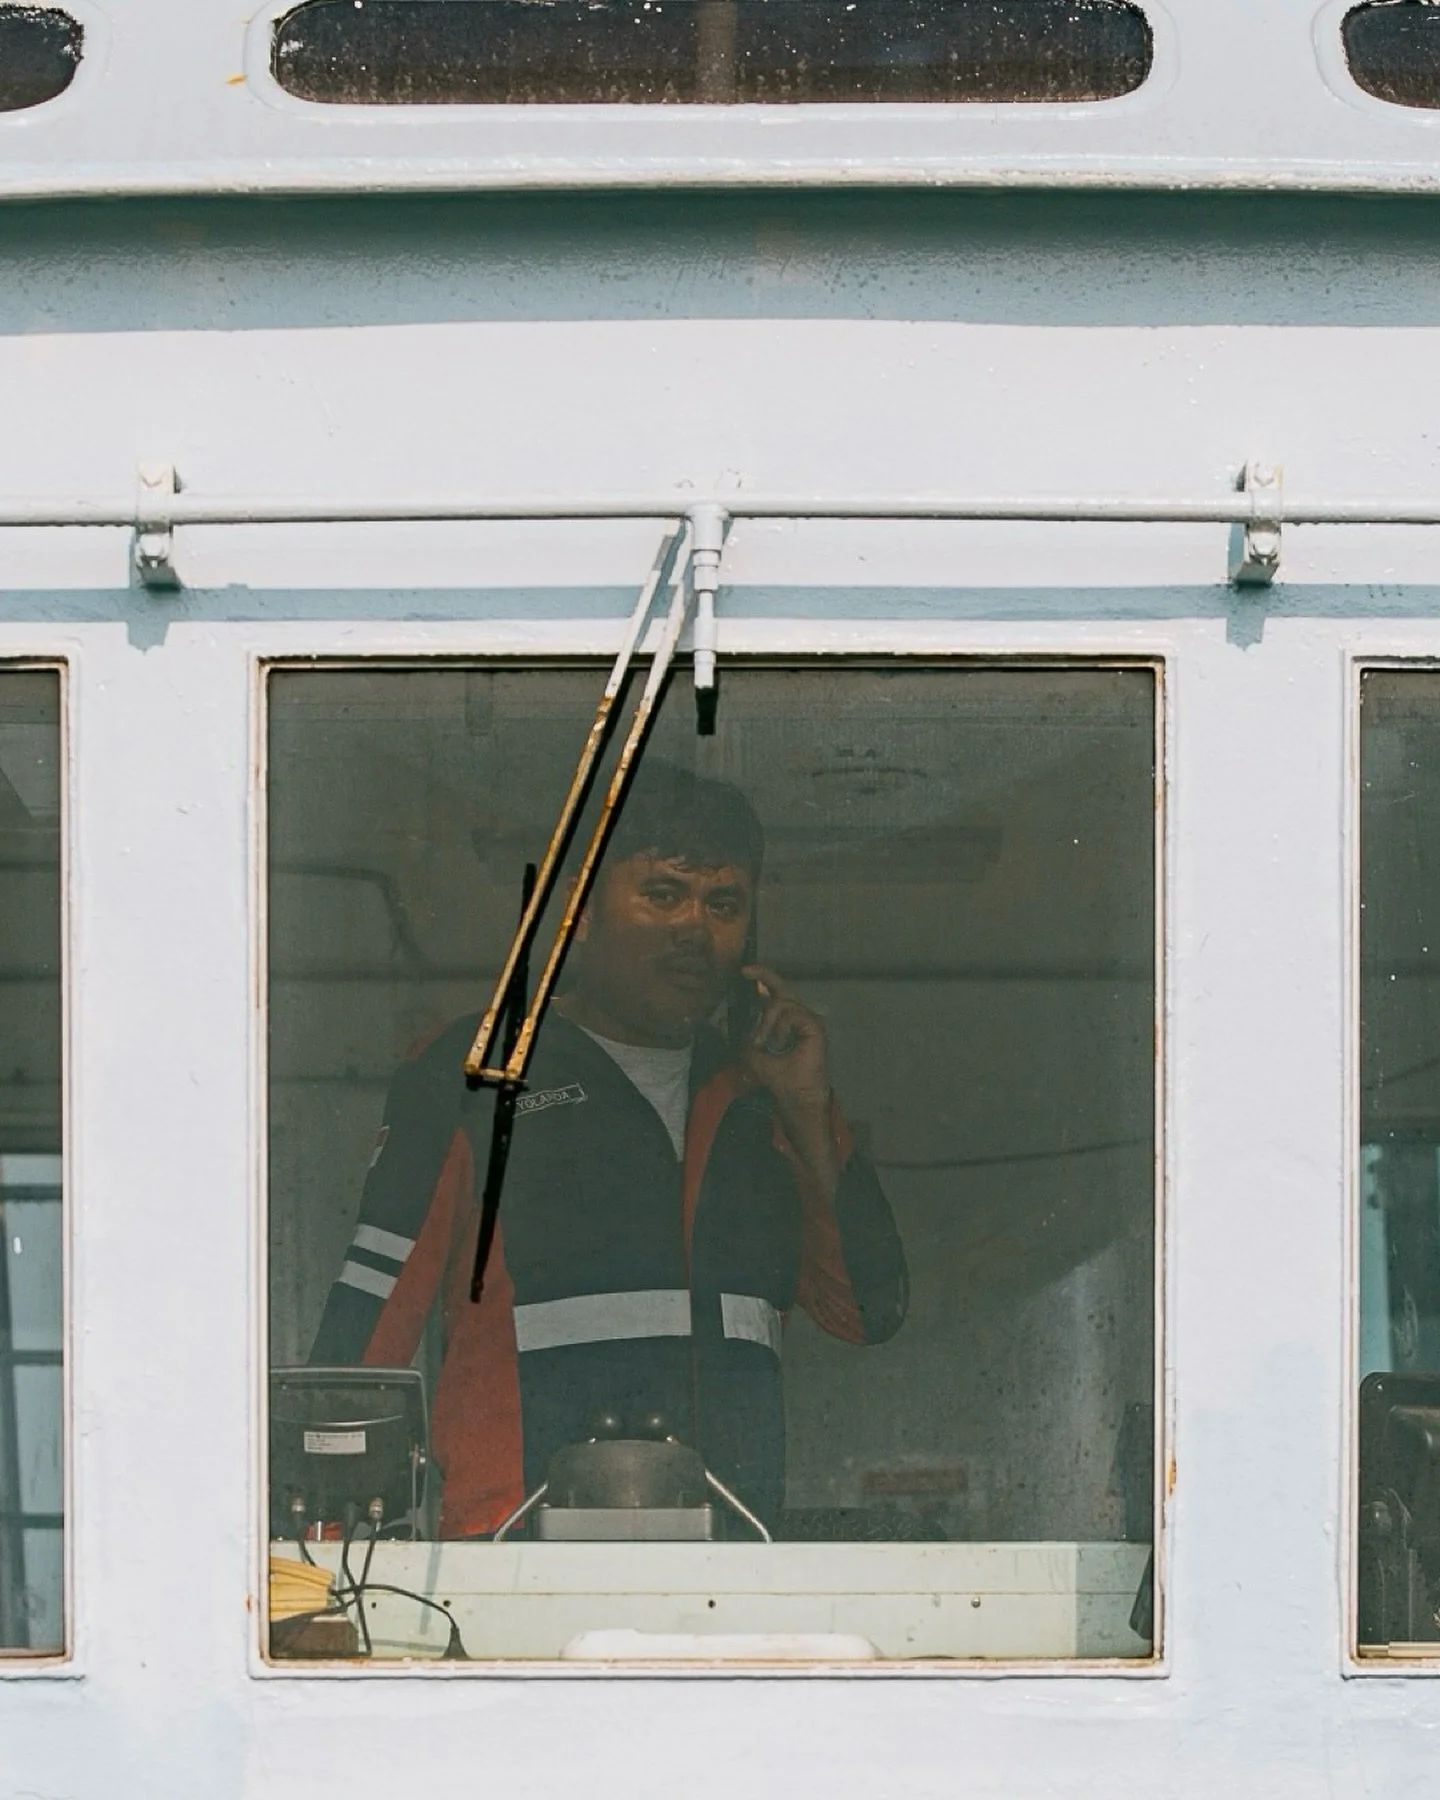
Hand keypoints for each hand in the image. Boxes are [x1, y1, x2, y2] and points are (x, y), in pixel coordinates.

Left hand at [738, 966, 837, 1189]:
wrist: (796, 1095)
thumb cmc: (779, 1078)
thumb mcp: (754, 1054)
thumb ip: (750, 1035)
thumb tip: (740, 1020)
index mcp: (787, 1021)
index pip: (776, 993)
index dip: (762, 978)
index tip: (745, 972)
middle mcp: (799, 1016)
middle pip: (781, 987)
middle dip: (763, 976)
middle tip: (744, 972)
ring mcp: (809, 1019)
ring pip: (780, 1003)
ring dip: (766, 1024)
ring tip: (765, 1044)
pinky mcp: (815, 1025)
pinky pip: (790, 1014)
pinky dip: (779, 1028)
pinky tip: (779, 1043)